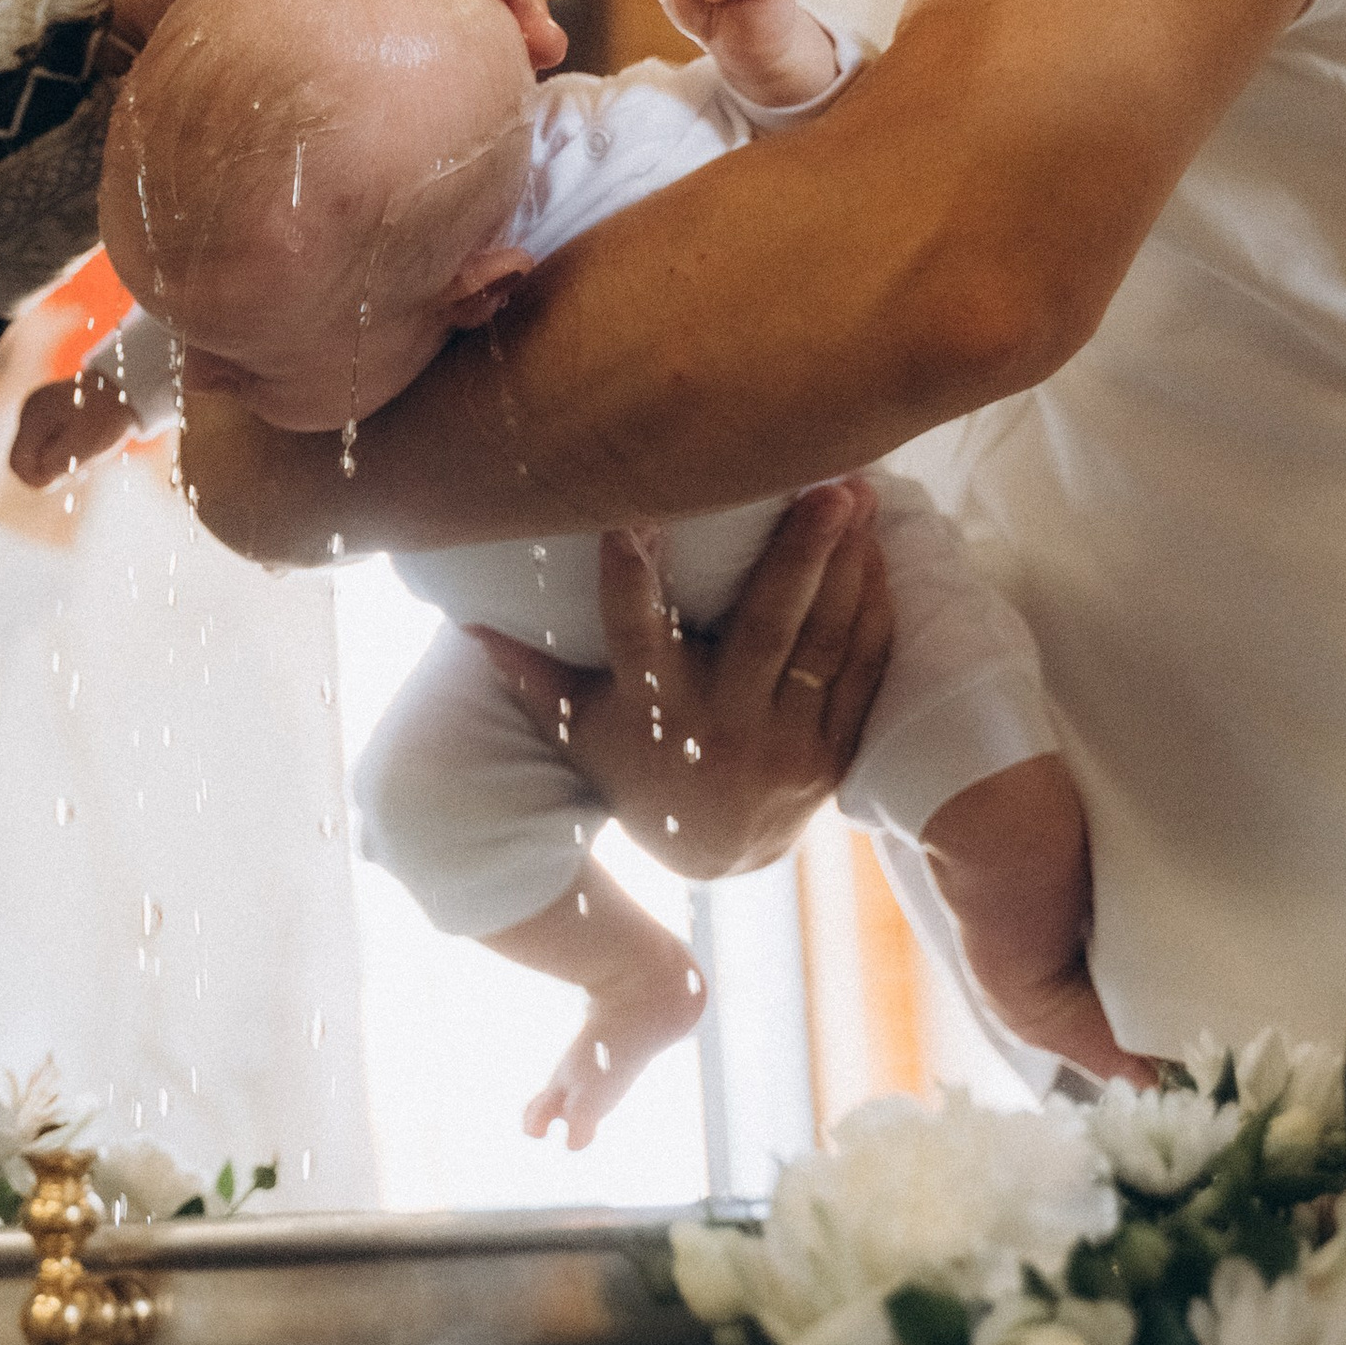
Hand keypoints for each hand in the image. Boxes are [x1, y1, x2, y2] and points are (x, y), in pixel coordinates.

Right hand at [11, 362, 136, 487]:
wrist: (122, 390)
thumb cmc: (107, 417)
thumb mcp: (86, 444)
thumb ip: (57, 465)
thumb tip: (36, 484)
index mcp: (34, 416)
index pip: (18, 464)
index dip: (40, 478)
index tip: (71, 473)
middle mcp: (28, 413)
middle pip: (26, 461)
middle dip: (52, 468)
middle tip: (82, 461)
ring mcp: (35, 414)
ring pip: (37, 455)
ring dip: (59, 461)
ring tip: (85, 449)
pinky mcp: (45, 417)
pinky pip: (45, 446)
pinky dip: (61, 451)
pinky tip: (80, 444)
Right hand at [470, 485, 891, 878]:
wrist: (720, 856)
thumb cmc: (642, 773)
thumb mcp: (585, 732)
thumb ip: (534, 677)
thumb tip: (466, 625)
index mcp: (657, 713)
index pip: (636, 633)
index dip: (630, 575)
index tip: (632, 514)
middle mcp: (724, 728)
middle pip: (767, 631)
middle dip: (798, 556)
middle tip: (824, 488)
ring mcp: (787, 745)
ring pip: (826, 643)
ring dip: (848, 568)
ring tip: (858, 499)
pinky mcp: (834, 753)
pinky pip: (862, 674)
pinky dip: (874, 613)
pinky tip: (878, 556)